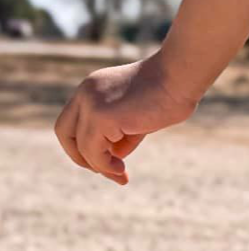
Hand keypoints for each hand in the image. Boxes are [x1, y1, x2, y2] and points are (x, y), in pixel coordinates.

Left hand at [53, 49, 198, 185]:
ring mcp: (90, 103)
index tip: (109, 158)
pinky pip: (93, 151)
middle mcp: (86, 93)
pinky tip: (121, 170)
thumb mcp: (138, 117)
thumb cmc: (170, 92)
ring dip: (99, 166)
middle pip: (64, 132)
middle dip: (81, 157)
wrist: (180, 76)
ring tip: (120, 175)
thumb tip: (112, 158)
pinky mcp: (101, 116)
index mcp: (93, 88)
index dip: (84, 144)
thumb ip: (121, 134)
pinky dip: (105, 166)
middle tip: (106, 170)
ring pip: (80, 146)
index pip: (74, 121)